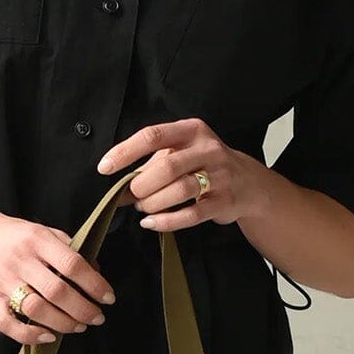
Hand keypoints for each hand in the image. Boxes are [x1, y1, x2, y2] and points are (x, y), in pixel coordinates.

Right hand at [0, 209, 115, 343]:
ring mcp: (4, 282)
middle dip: (83, 309)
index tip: (108, 298)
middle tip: (97, 317)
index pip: (72, 265)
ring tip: (79, 326)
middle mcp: (21, 261)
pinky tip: (48, 336)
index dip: (95, 284)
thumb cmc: (17, 237)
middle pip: (57, 291)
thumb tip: (96, 273)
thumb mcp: (45, 232)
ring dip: (62, 323)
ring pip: (36, 309)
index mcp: (38, 240)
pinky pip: (8, 324)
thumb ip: (69, 250)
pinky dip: (29, 335)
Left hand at [96, 119, 254, 231]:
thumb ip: (151, 165)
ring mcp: (220, 175)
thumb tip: (118, 187)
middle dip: (142, 185)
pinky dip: (167, 221)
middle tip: (133, 195)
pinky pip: (191, 214)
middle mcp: (207, 149)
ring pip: (179, 190)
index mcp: (191, 130)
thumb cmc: (204, 165)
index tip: (105, 168)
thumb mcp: (180, 152)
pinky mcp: (224, 201)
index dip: (125, 152)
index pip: (152, 136)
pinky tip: (152, 223)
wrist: (248, 183)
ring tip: (144, 208)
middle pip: (166, 167)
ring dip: (154, 203)